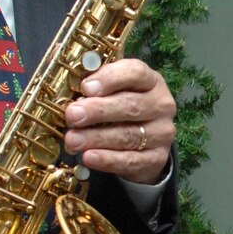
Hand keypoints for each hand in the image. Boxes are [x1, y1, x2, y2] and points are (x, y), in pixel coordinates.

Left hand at [63, 57, 175, 183]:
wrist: (145, 142)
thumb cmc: (123, 109)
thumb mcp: (114, 92)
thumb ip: (96, 89)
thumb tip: (69, 95)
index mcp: (151, 81)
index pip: (136, 73)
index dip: (110, 78)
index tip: (86, 87)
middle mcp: (162, 105)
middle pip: (131, 105)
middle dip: (98, 111)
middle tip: (72, 115)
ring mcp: (162, 133)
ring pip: (129, 135)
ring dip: (97, 138)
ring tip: (72, 140)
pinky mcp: (157, 158)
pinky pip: (131, 160)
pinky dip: (108, 159)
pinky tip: (89, 157)